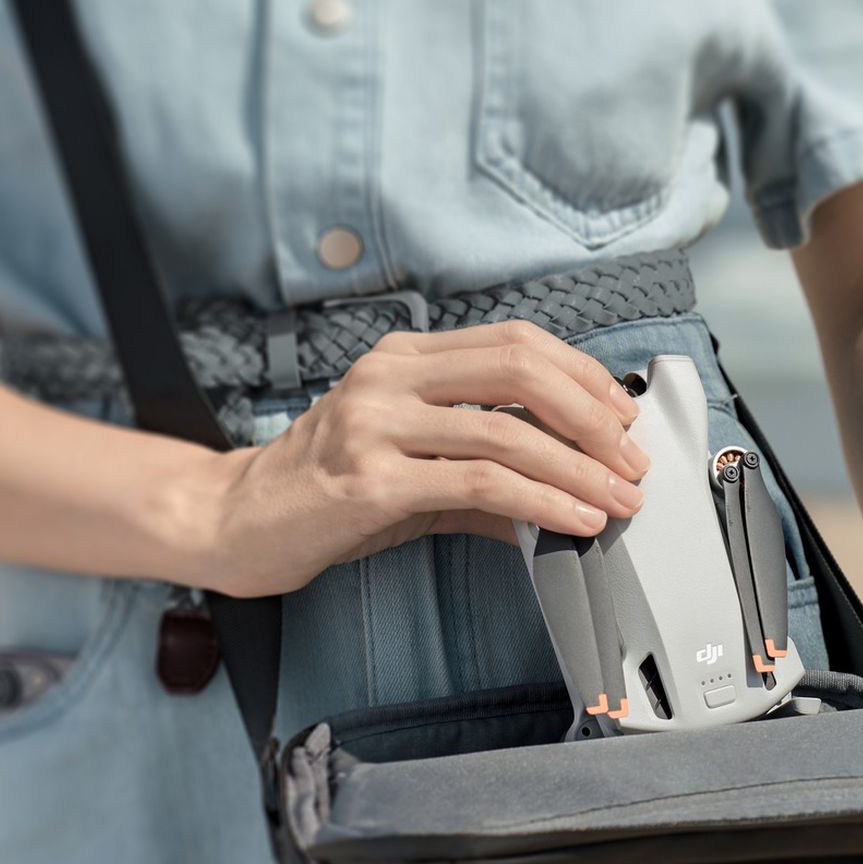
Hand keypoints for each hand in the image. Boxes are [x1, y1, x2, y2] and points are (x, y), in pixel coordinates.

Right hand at [189, 320, 649, 596]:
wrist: (231, 521)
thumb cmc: (318, 491)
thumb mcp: (408, 464)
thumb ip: (483, 470)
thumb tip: (564, 493)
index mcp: (402, 357)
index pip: (513, 342)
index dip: (581, 375)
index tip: (621, 417)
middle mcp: (389, 377)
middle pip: (520, 368)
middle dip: (592, 416)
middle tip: (631, 460)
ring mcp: (376, 424)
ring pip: (508, 432)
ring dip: (580, 469)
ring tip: (618, 499)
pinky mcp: (370, 481)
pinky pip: (478, 485)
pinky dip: (540, 502)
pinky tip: (572, 520)